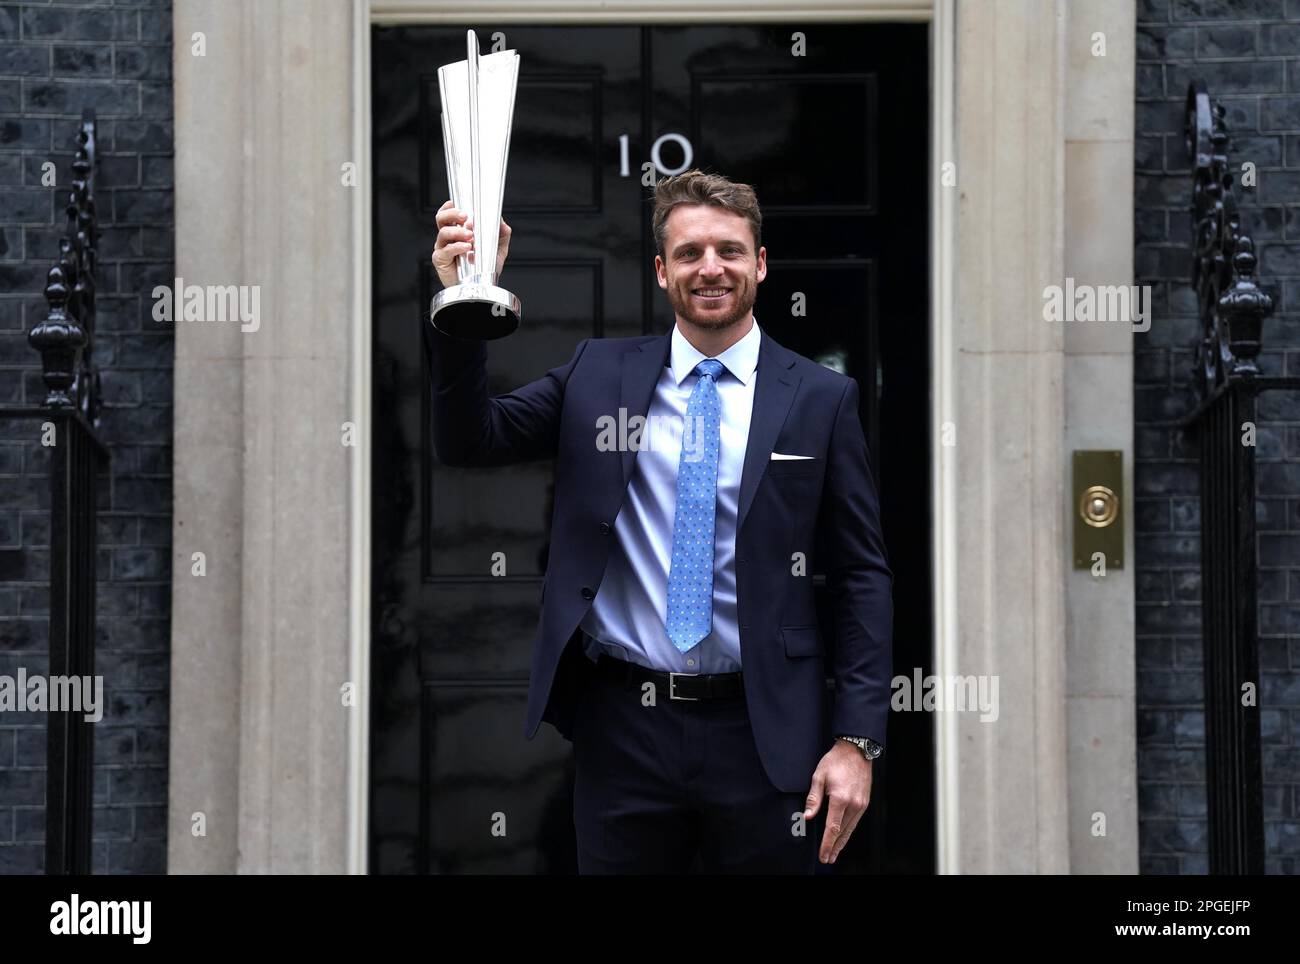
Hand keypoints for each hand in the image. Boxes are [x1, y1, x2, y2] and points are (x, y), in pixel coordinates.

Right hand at [431, 199, 511, 289]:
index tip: (463, 206)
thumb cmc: (484, 269)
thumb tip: (502, 222)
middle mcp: (447, 238)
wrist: (479, 289)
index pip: (449, 214)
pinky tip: (467, 248)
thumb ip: (501, 235)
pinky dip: (456, 247)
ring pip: (443, 232)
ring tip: (471, 236)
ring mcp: (442, 248)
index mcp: (457, 231)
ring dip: (457, 231)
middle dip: (452, 214)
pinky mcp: (440, 260)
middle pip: (441, 218)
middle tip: (465, 217)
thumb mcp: (497, 250)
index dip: (451, 207)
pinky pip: (445, 250)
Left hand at [803, 740, 872, 863]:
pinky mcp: (865, 802)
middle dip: (834, 848)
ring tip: (835, 853)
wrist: (856, 750)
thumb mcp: (819, 776)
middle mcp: (853, 804)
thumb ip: (813, 799)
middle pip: (843, 833)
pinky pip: (855, 821)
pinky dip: (849, 832)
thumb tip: (807, 816)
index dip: (827, 844)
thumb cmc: (836, 761)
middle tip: (828, 859)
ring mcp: (861, 804)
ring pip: (851, 829)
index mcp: (840, 799)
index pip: (832, 828)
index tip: (823, 855)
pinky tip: (844, 836)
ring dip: (842, 843)